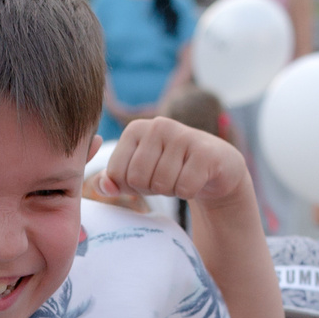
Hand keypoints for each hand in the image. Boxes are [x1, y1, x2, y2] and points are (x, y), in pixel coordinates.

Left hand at [100, 115, 249, 209]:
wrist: (216, 167)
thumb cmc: (170, 170)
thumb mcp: (137, 174)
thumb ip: (113, 181)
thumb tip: (102, 186)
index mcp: (135, 129)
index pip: (116, 173)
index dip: (130, 186)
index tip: (147, 177)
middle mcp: (158, 126)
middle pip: (138, 178)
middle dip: (151, 189)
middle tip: (167, 179)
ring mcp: (183, 135)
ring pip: (162, 185)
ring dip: (172, 191)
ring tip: (182, 177)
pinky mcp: (205, 152)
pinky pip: (185, 188)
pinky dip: (189, 192)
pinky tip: (197, 179)